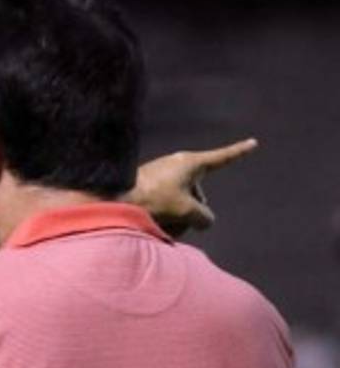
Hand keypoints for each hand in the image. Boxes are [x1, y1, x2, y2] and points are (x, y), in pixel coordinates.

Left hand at [130, 138, 256, 236]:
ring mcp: (162, 175)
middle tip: (173, 218)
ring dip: (175, 219)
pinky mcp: (148, 187)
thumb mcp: (187, 211)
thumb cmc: (153, 200)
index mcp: (190, 163)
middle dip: (191, 214)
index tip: (253, 143)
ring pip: (180, 205)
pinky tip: (146, 224)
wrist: (113, 198)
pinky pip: (164, 207)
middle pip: (198, 196)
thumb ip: (204, 217)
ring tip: (156, 221)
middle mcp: (177, 165)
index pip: (221, 158)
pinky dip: (161, 218)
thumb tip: (204, 221)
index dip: (238, 152)